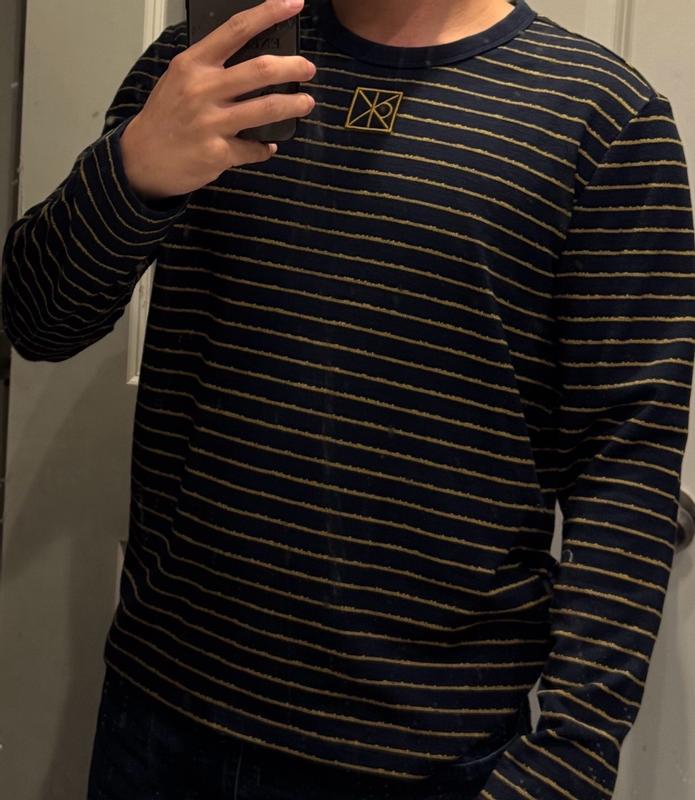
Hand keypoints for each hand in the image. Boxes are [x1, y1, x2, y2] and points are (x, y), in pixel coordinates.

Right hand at [120, 0, 315, 199]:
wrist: (141, 159)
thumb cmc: (165, 117)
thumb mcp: (180, 79)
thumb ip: (212, 68)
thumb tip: (253, 62)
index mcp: (194, 64)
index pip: (236, 30)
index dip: (269, 14)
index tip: (293, 4)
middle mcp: (202, 89)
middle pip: (261, 70)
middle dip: (293, 67)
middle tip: (308, 69)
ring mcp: (210, 122)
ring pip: (266, 108)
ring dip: (293, 104)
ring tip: (305, 102)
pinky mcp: (217, 153)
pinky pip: (253, 148)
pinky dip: (264, 147)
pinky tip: (266, 146)